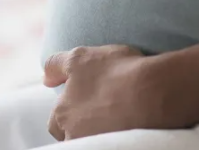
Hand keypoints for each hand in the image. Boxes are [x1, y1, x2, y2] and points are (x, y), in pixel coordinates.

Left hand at [43, 46, 178, 140]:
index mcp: (62, 115)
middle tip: (102, 111)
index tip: (87, 102)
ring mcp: (96, 144)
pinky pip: (112, 145)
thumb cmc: (117, 71)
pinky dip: (117, 137)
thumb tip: (45, 79)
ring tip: (118, 119)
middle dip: (82, 126)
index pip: (56, 122)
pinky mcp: (118, 148)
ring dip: (99, 131)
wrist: (153, 92)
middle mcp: (74, 135)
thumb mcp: (81, 57)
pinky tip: (128, 126)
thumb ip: (57, 65)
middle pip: (72, 136)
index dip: (70, 111)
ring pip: (91, 141)